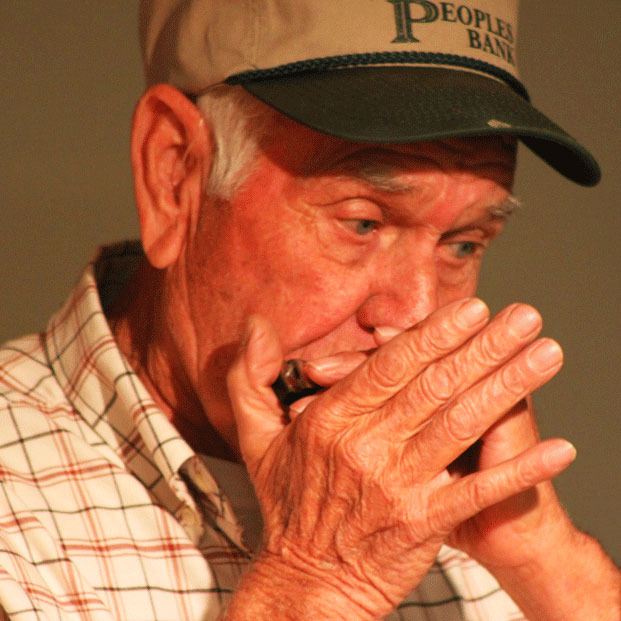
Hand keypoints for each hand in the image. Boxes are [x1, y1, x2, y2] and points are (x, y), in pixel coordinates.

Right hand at [226, 299, 574, 617]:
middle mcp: (367, 447)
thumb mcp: (255, 437)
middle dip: (485, 347)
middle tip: (525, 317)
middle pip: (435, 387)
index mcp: (330, 420)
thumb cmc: (286, 504)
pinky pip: (477, 491)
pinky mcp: (424, 522)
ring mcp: (398, 486)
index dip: (434, 335)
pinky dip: (519, 469)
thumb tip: (254, 324)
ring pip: (460, 426)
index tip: (472, 308)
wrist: (305, 582)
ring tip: (547, 355)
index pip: (389, 367)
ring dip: (508, 387)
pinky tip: (557, 448)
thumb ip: (250, 376)